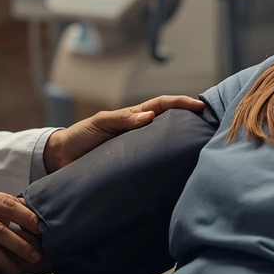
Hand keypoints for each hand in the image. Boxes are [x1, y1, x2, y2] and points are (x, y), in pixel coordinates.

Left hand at [42, 94, 205, 172]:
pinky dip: (168, 163)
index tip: (200, 106)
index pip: (162, 106)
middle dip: (191, 121)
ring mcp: (137, 150)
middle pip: (170, 123)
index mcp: (133, 118)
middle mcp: (139, 132)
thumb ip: (122, 119)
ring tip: (203, 147)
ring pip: (165, 143)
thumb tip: (149, 116)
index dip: (181, 103)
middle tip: (212, 125)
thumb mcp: (100, 123)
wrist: (61, 159)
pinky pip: (154, 163)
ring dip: (183, 143)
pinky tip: (180, 170)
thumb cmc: (80, 136)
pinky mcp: (132, 167)